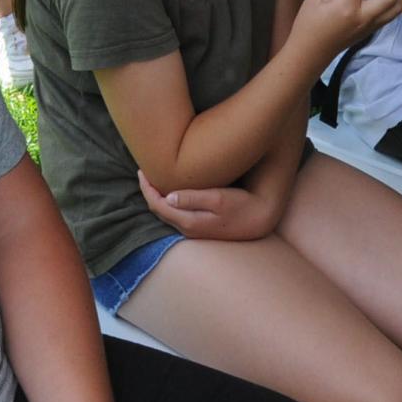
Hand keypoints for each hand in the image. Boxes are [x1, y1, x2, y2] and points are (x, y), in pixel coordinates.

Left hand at [137, 171, 279, 241]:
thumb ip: (193, 198)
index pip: (157, 204)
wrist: (260, 220)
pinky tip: (171, 191)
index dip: (147, 188)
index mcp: (189, 221)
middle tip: (144, 172)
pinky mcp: (201, 227)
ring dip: (158, 197)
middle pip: (159, 210)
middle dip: (149, 191)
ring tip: (154, 179)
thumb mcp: (219, 199)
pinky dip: (168, 202)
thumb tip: (168, 197)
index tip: (142, 170)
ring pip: (167, 213)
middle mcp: (188, 229)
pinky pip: (176, 214)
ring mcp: (194, 230)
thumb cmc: (241, 205)